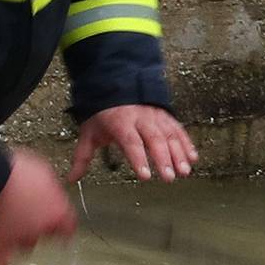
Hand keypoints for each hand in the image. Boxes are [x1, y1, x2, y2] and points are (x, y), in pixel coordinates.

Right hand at [0, 147, 77, 264]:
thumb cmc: (13, 171)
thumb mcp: (42, 169)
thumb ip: (50, 185)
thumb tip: (51, 190)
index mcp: (56, 212)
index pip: (70, 227)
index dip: (66, 227)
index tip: (65, 230)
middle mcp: (41, 230)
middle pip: (46, 236)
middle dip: (41, 229)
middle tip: (32, 219)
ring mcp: (19, 240)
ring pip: (26, 246)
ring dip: (22, 240)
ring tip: (14, 231)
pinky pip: (2, 264)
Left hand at [68, 105, 198, 183]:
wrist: (118, 84)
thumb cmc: (104, 114)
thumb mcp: (90, 132)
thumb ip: (83, 157)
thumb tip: (72, 179)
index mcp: (120, 122)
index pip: (130, 142)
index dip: (138, 158)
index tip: (145, 176)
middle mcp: (141, 119)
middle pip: (154, 139)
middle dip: (163, 159)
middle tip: (169, 178)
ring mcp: (155, 117)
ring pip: (169, 135)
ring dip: (178, 154)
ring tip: (183, 172)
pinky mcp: (166, 116)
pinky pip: (178, 130)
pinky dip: (186, 144)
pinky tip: (192, 158)